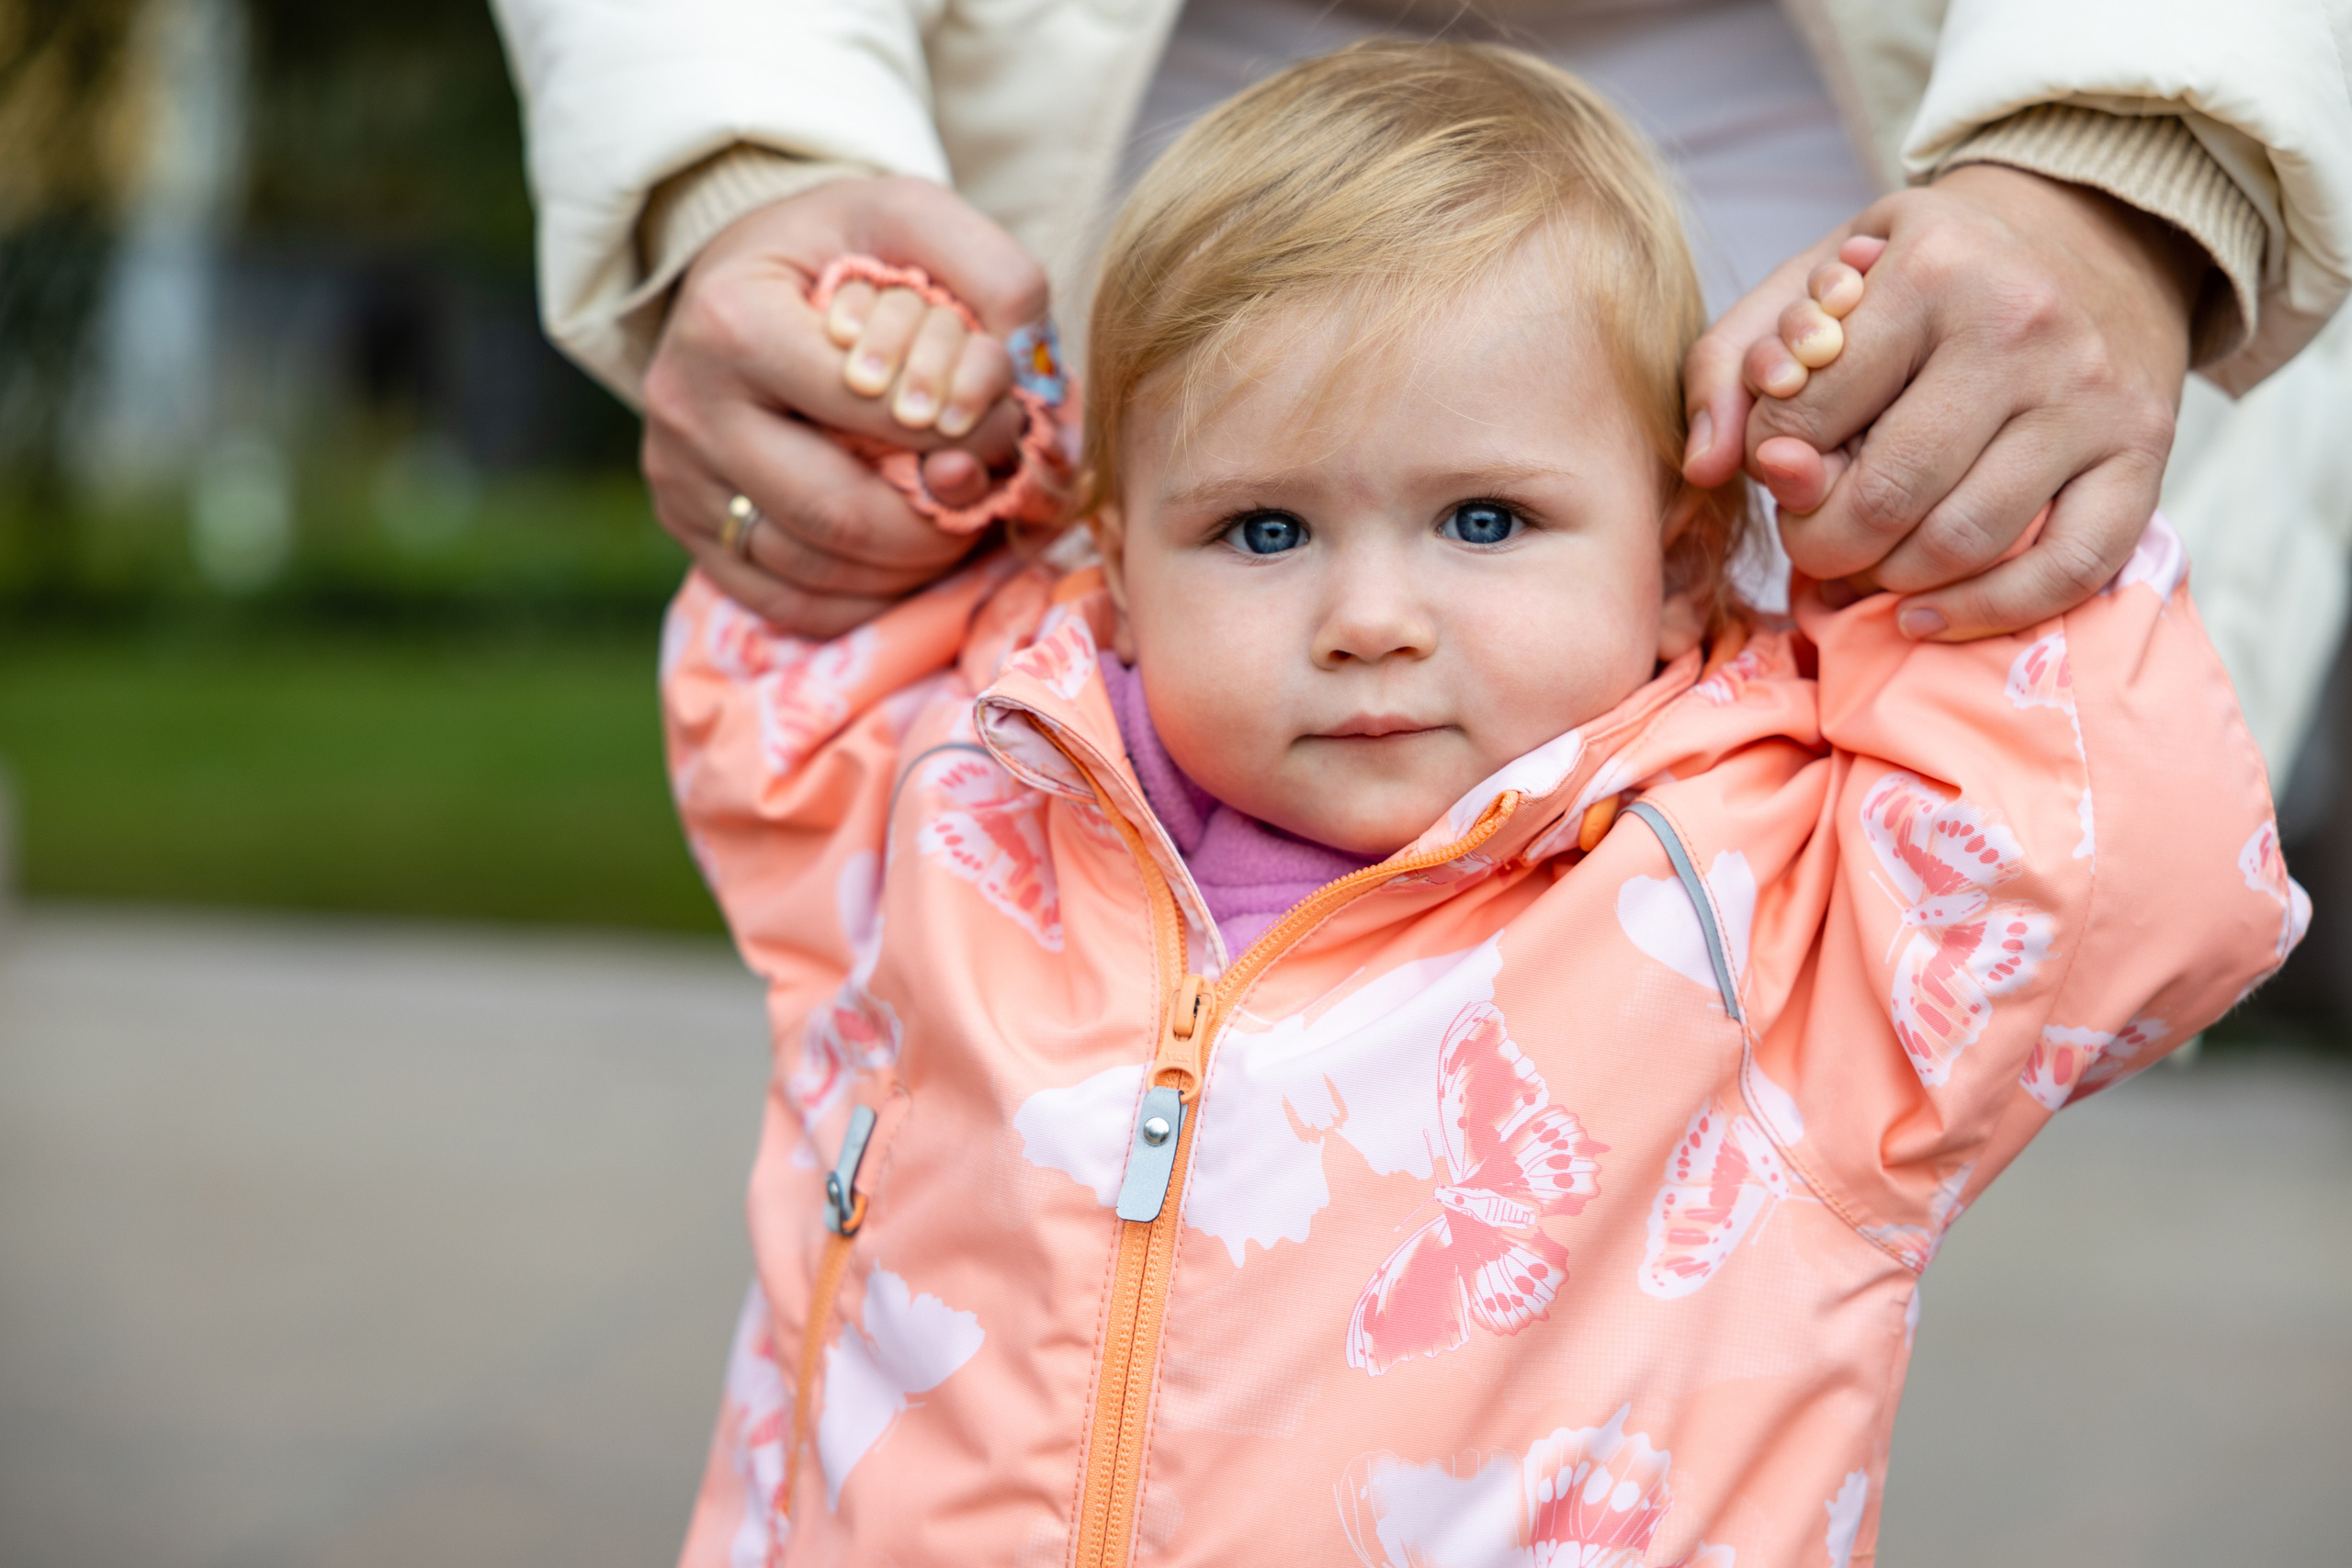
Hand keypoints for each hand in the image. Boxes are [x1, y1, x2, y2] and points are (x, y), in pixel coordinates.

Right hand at [641, 175, 1046, 637]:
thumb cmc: (837, 251)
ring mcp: (680, 478)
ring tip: (956, 521)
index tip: (1002, 425)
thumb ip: (989, 267)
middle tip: (987, 490)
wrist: (745, 277)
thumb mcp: (911, 215)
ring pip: (817, 569)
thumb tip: (1026, 359)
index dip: (959, 433)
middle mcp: (689, 406)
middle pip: (839, 512)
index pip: (872, 411)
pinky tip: (907, 561)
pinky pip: (788, 603)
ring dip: (911, 566)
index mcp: (734, 320)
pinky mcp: (688, 529)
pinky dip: (866, 599)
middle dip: (939, 521)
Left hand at [1684, 164, 2204, 638]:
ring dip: (1890, 581)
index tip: (1782, 460)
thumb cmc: (1923, 278)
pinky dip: (1983, 614)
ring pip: (1963, 544)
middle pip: (1885, 498)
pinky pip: (2066, 571)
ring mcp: (2093, 396)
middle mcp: (2024, 327)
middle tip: (1814, 533)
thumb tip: (1705, 466)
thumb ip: (1731, 365)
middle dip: (1823, 542)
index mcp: (1932, 270)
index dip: (1771, 462)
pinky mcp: (2145, 455)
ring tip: (1865, 563)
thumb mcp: (1817, 281)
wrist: (2089, 240)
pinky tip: (1923, 616)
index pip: (1806, 419)